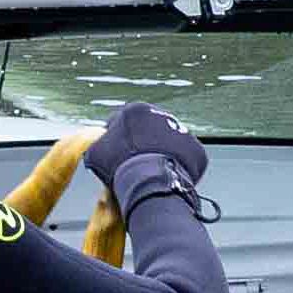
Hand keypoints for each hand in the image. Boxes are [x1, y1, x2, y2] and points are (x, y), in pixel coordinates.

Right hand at [90, 101, 210, 224]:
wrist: (150, 182)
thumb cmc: (120, 166)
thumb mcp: (96, 153)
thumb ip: (98, 143)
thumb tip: (99, 145)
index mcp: (137, 110)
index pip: (126, 121)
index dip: (120, 138)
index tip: (119, 152)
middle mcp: (162, 115)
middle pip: (151, 130)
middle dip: (145, 143)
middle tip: (138, 163)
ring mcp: (182, 132)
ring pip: (170, 143)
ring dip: (163, 154)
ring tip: (153, 173)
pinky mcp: (196, 150)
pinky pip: (186, 158)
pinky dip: (178, 166)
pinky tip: (167, 178)